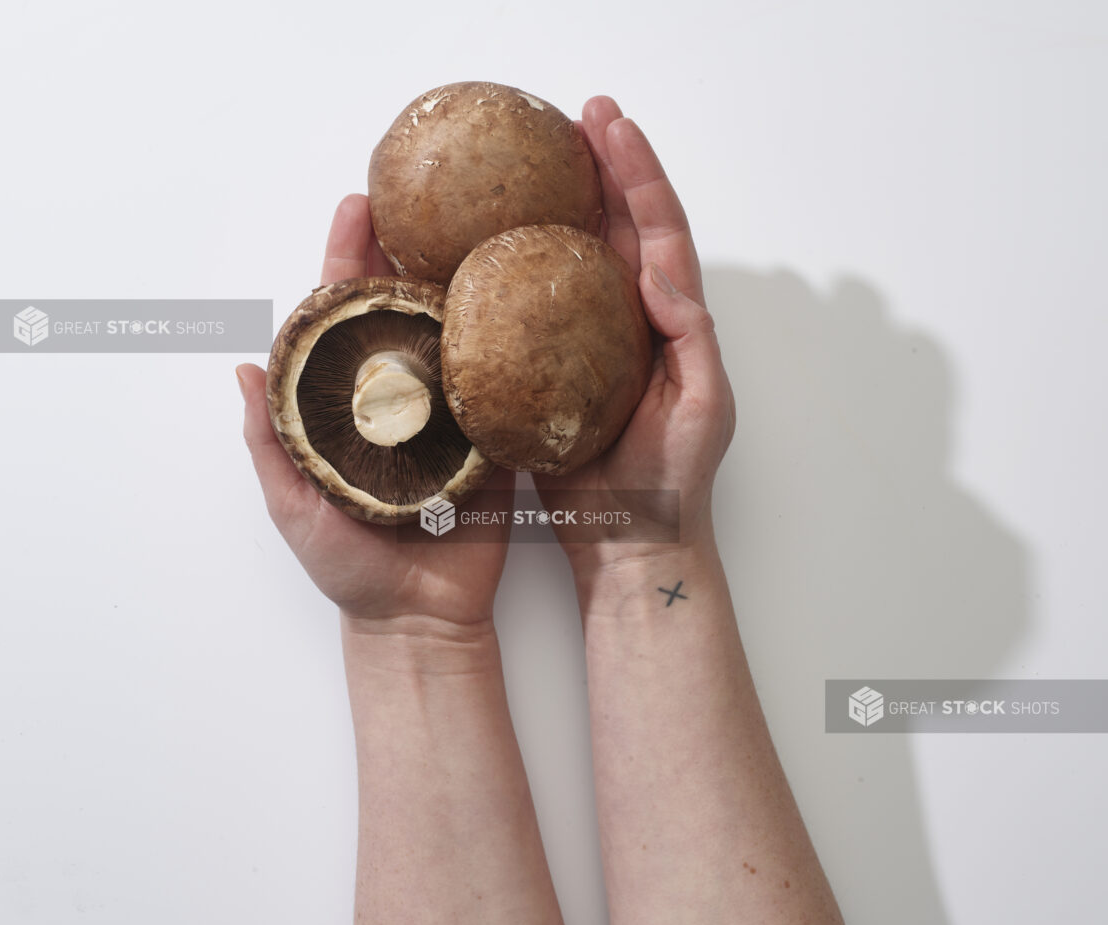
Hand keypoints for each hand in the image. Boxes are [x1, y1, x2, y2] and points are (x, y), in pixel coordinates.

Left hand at [239, 194, 514, 630]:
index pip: (344, 319)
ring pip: (462, 334)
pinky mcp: (499, 440)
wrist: (421, 621)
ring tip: (486, 224)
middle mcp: (403, 399)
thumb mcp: (293, 507)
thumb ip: (268, 443)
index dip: (346, 261)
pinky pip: (511, 384)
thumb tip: (242, 369)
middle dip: (415, 249)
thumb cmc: (350, 570)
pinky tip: (529, 296)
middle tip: (432, 194)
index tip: (356, 206)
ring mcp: (455, 415)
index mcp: (348, 407)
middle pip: (408, 309)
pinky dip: (518, 341)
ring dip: (470, 280)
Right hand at [534, 98, 735, 569]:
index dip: (638, 173)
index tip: (612, 125)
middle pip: (614, 227)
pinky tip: (487, 244)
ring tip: (529, 161)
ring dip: (555, 207)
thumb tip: (656, 271)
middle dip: (598, 168)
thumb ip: (690, 335)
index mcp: (671, 320)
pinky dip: (513, 270)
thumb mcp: (705, 405)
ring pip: (570, 260)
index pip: (658, 230)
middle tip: (571, 119)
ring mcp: (586, 343)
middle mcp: (629, 320)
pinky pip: (527, 309)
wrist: (631, 537)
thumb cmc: (674, 479)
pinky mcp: (548, 370)